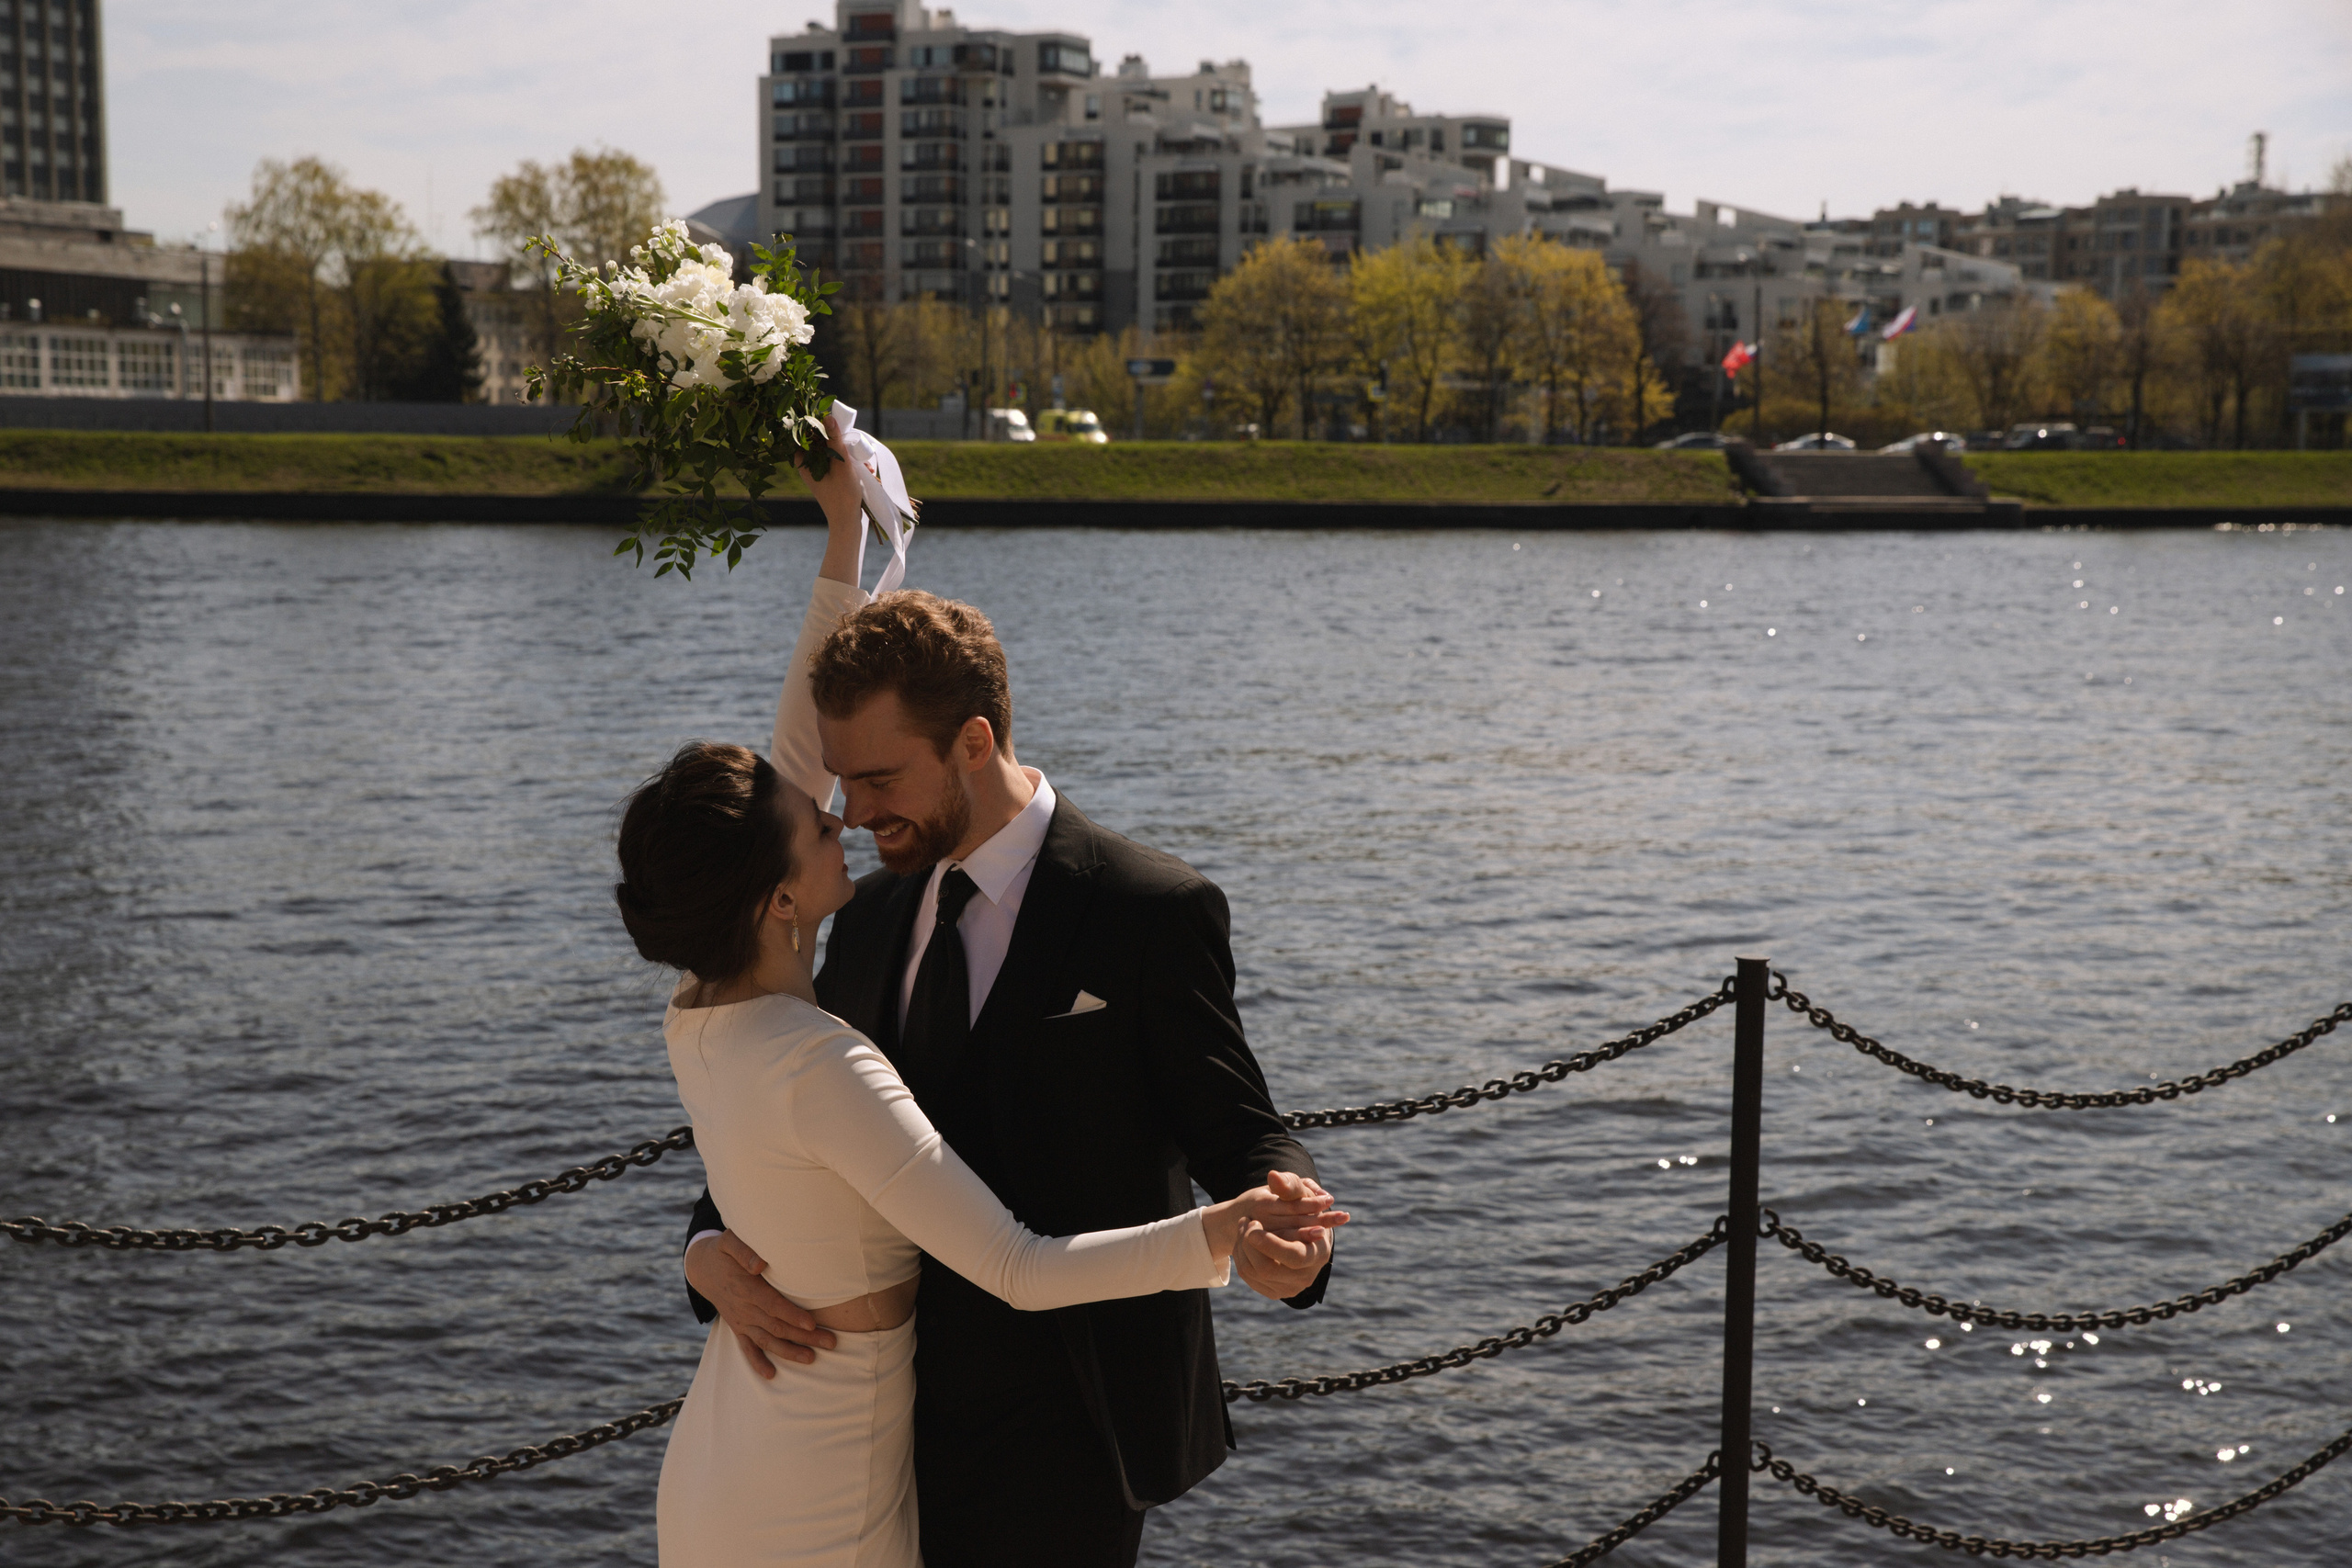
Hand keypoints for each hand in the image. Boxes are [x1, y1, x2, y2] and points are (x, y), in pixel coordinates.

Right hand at [684, 1229, 836, 1377]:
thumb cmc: (723, 1251)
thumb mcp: (730, 1242)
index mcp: (746, 1288)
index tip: (811, 1323)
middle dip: (805, 1336)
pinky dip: (757, 1362)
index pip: (773, 1305)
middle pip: (777, 1326)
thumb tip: (760, 1264)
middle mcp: (744, 1309)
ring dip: (789, 1351)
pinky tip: (771, 1375)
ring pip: (767, 1340)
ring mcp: (741, 1321)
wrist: (703, 1268)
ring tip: (812, 1359)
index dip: (792, 1315)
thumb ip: (744, 1250)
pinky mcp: (737, 1328)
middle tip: (831, 1342)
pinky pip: (747, 1349)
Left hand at [792, 413, 867, 529]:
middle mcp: (809, 469)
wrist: (847, 523)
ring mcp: (820, 475)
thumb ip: (834, 440)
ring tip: (863, 463)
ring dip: (848, 455)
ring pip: (831, 455)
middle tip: (852, 445)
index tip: (833, 429)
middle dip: (838, 443)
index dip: (817, 429)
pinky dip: (850, 465)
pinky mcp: (830, 481)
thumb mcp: (841, 463)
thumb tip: (828, 416)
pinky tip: (864, 470)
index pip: (804, 438)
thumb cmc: (842, 494)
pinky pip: (838, 466)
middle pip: (820, 445)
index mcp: (805, 465)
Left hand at [1203, 1169, 1347, 1285]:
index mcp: (1317, 1254)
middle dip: (1250, 1244)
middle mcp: (1305, 1277)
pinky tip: (1244, 1239)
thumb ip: (1290, 1185)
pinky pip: (1248, 1277)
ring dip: (1242, 1247)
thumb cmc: (1304, 1209)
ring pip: (1253, 1273)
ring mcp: (1289, 1287)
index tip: (1253, 1226)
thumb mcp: (1301, 1194)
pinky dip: (1241, 1256)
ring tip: (1245, 1225)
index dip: (1271, 1243)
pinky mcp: (1274, 1291)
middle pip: (1267, 1268)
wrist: (1302, 1232)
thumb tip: (1274, 1177)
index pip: (1294, 1256)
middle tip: (1246, 1221)